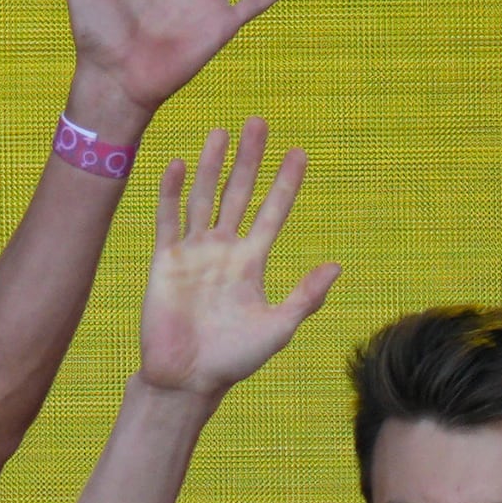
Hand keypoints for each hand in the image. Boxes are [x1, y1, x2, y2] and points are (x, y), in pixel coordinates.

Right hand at [136, 120, 340, 400]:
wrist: (187, 379)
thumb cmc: (234, 359)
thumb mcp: (277, 328)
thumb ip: (305, 297)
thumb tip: (336, 266)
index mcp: (252, 263)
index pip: (273, 212)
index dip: (285, 183)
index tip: (299, 152)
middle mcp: (223, 251)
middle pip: (239, 194)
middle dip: (249, 160)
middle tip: (258, 123)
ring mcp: (193, 253)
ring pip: (204, 198)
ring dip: (213, 166)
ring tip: (222, 131)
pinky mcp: (164, 262)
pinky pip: (167, 220)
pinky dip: (170, 193)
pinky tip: (179, 165)